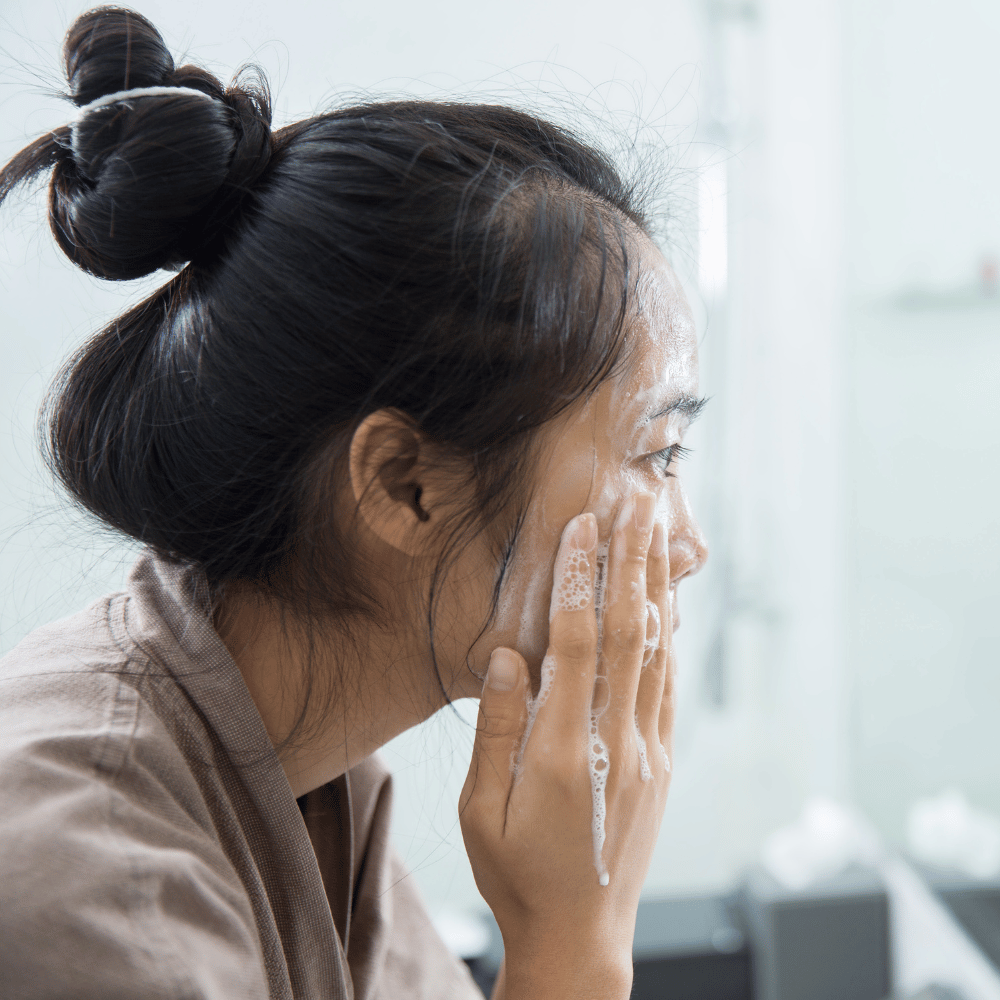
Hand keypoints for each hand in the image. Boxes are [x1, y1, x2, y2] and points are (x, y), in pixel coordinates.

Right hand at [459, 493, 673, 999]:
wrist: (581, 938)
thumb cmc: (519, 876)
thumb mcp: (483, 812)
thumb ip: (496, 731)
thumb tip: (507, 657)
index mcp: (562, 753)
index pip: (574, 645)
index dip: (578, 580)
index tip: (582, 528)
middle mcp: (614, 744)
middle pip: (627, 635)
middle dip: (632, 563)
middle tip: (638, 505)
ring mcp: (646, 753)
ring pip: (656, 653)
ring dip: (655, 589)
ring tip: (658, 536)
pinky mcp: (661, 764)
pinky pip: (668, 688)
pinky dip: (669, 639)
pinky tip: (666, 607)